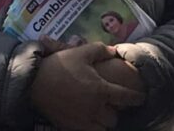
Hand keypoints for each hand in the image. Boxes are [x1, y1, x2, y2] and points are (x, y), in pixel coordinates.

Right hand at [30, 42, 145, 130]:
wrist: (33, 83)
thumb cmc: (59, 66)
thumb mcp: (80, 52)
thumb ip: (100, 50)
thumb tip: (114, 51)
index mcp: (101, 90)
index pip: (126, 97)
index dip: (136, 97)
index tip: (140, 97)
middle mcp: (95, 109)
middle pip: (114, 118)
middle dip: (115, 111)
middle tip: (110, 103)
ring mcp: (83, 120)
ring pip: (102, 128)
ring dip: (104, 122)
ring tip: (99, 113)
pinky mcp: (71, 127)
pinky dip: (91, 127)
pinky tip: (87, 118)